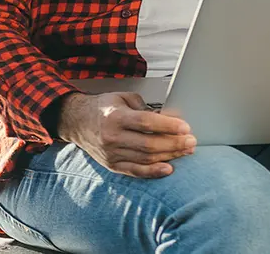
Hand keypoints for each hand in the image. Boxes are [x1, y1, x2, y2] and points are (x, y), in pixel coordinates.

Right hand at [55, 92, 196, 177]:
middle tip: (191, 141)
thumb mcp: (123, 98)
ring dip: (170, 155)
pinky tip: (169, 168)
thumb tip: (171, 117)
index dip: (168, 125)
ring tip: (186, 151)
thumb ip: (147, 107)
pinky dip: (154, 171)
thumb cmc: (103, 108)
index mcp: (115, 116)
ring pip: (146, 158)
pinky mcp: (112, 165)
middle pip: (149, 143)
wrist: (78, 122)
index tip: (185, 127)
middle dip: (174, 143)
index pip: (146, 122)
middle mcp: (112, 136)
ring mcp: (112, 153)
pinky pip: (136, 171)